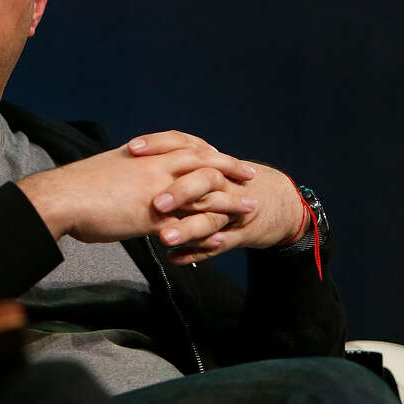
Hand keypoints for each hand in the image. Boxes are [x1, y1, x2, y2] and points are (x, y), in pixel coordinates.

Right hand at [17, 131, 256, 244]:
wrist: (62, 198)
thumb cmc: (76, 187)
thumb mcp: (107, 169)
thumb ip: (126, 172)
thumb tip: (130, 177)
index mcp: (144, 155)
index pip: (184, 146)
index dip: (206, 151)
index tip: (222, 154)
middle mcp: (155, 168)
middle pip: (204, 163)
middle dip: (229, 168)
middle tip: (250, 174)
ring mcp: (158, 191)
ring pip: (204, 192)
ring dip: (230, 199)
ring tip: (252, 207)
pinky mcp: (154, 217)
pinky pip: (191, 223)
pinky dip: (209, 229)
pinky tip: (223, 237)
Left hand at [130, 136, 307, 264]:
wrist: (276, 202)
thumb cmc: (227, 183)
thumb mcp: (204, 165)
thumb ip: (173, 162)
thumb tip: (128, 155)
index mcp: (208, 161)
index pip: (184, 145)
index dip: (159, 145)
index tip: (133, 149)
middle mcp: (222, 183)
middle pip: (204, 181)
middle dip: (181, 191)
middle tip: (158, 203)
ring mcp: (232, 210)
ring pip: (211, 219)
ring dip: (188, 229)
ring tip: (164, 238)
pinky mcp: (239, 234)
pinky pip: (217, 246)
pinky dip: (195, 253)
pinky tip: (174, 258)